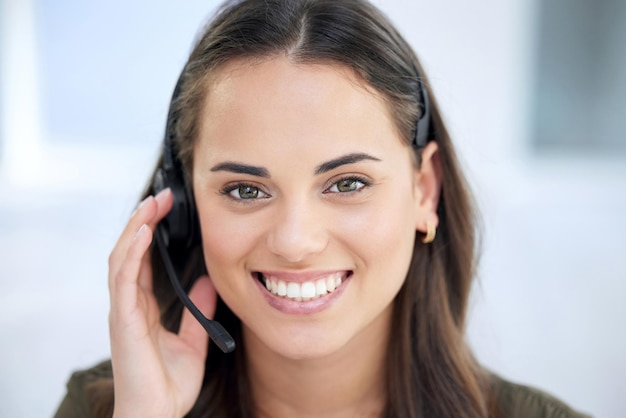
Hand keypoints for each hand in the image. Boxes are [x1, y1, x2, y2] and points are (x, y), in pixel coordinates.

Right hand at [108, 188, 215, 417]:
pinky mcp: (124, 319)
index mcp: (143, 307)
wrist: (157, 415)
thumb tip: (207, 283)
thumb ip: (198, 311)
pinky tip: (141, 231)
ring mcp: (124, 310)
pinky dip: (131, 252)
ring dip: (136, 227)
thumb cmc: (167, 385)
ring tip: (151, 203)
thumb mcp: (193, 341)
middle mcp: (130, 304)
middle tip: (162, 196)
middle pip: (130, 251)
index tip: (168, 208)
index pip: (143, 260)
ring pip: (122, 257)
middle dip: (143, 220)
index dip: (151, 232)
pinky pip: (124, 278)